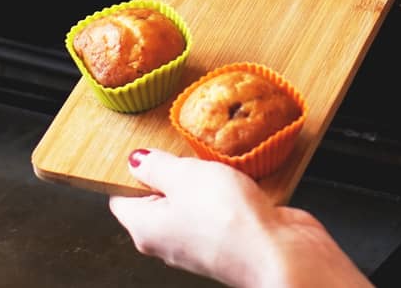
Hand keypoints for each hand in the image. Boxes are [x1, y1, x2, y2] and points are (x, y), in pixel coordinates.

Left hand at [109, 149, 369, 287]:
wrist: (278, 253)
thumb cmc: (227, 220)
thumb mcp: (183, 175)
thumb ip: (157, 165)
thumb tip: (137, 161)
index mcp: (145, 228)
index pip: (122, 196)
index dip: (132, 170)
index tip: (147, 148)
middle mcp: (168, 240)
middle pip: (158, 198)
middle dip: (172, 172)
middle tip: (185, 150)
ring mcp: (199, 242)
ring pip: (192, 202)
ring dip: (204, 180)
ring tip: (215, 164)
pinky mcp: (229, 240)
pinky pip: (220, 209)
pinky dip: (227, 193)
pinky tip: (238, 180)